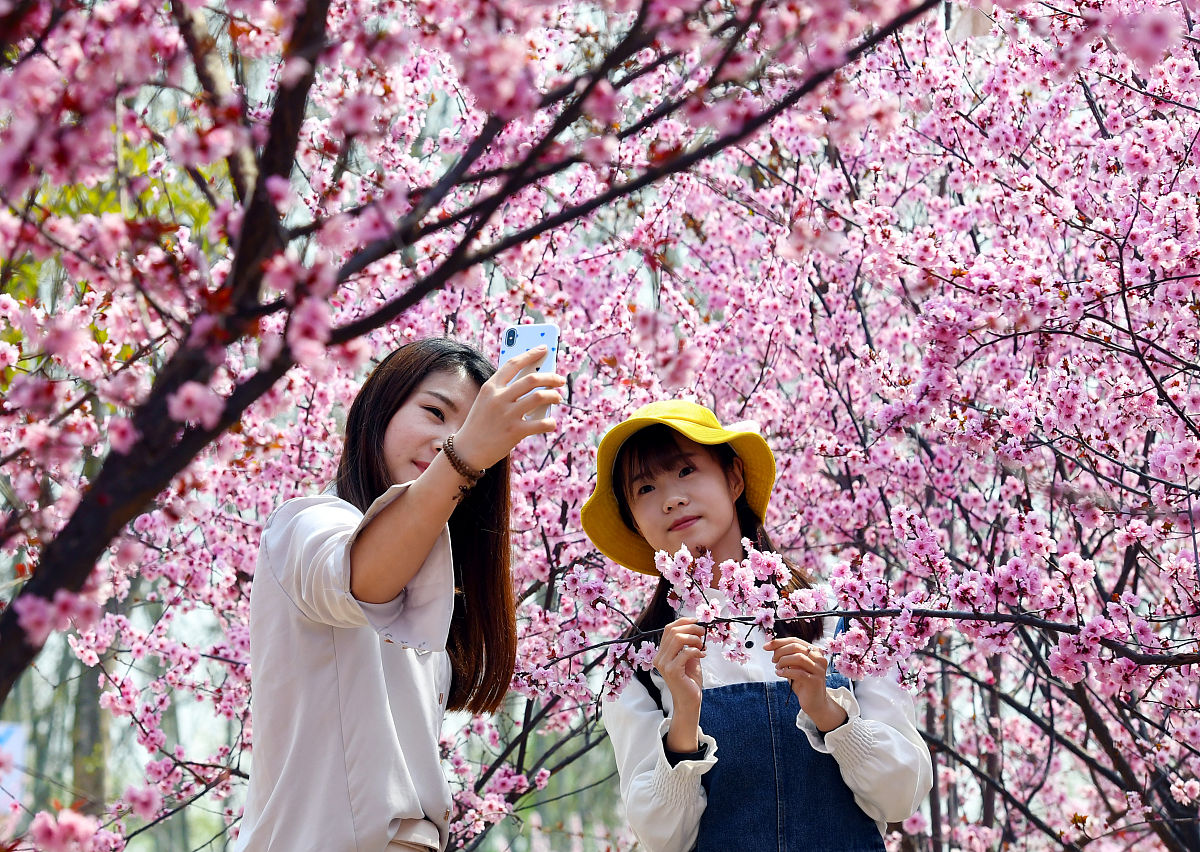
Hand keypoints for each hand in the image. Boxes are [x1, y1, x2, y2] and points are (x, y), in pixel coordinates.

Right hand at [453, 346, 565, 469]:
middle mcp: (499, 398)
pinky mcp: (515, 431)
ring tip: (557, 398)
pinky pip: (541, 423)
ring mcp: (507, 414)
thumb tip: (536, 383)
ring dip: (553, 396)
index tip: (544, 348)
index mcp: (490, 387)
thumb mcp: (487, 402)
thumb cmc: (481, 424)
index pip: (513, 363)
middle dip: (550, 377)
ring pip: (539, 396)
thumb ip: (505, 391)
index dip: (531, 354)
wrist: (467, 450)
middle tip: (560, 379)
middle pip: (531, 379)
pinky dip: (550, 422)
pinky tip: (551, 422)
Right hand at [655, 617, 705, 752]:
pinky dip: (696, 650)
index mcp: (661, 652)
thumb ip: (689, 644)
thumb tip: (697, 626)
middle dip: (691, 627)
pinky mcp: (672, 671)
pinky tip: (702, 656)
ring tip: (702, 645)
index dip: (683, 621)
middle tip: (704, 633)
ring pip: (678, 638)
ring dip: (694, 638)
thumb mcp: (689, 658)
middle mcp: (659, 657)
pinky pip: (685, 652)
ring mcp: (664, 664)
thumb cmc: (690, 680)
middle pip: (673, 631)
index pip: (668, 628)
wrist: (689, 701)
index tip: (697, 621)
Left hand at [764, 637, 847, 731]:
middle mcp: (819, 658)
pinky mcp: (815, 681)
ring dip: (783, 661)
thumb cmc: (803, 684)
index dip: (779, 642)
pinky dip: (785, 672)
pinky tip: (779, 674)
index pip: (795, 640)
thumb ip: (788, 656)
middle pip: (796, 647)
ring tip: (777, 668)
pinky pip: (798, 672)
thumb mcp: (794, 667)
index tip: (766, 646)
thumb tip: (772, 646)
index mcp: (815, 652)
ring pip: (798, 657)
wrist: (815, 703)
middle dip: (780, 651)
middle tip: (773, 659)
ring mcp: (818, 670)